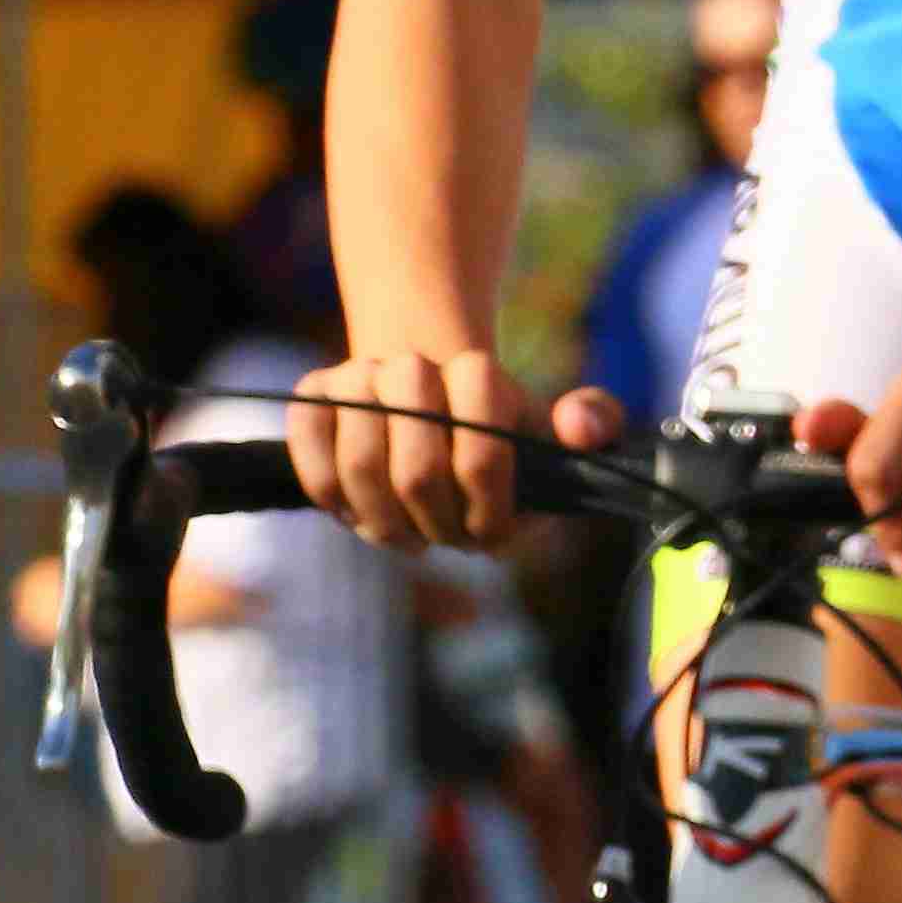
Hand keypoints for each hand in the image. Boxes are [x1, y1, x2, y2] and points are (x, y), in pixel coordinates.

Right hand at [286, 348, 619, 552]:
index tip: (491, 532)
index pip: (482, 458)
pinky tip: (358, 514)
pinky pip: (309, 456)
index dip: (488, 512)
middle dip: (434, 525)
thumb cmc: (496, 435)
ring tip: (406, 533)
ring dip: (385, 523)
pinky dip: (332, 499)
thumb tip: (576, 427)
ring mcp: (355, 377)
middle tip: (445, 537)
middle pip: (416, 473)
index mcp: (478, 374)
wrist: (428, 398)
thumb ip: (592, 422)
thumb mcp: (549, 433)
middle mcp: (410, 366)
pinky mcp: (311, 397)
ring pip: (359, 469)